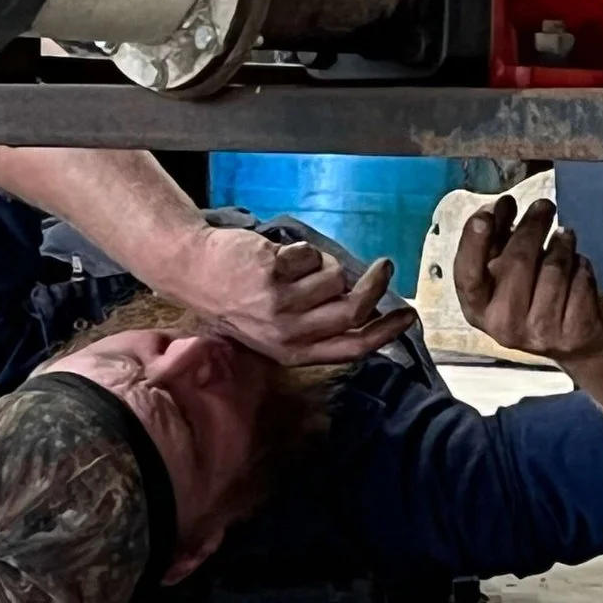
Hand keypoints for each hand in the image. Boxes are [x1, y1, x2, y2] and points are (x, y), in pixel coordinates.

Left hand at [175, 226, 416, 364]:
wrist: (194, 272)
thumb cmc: (236, 298)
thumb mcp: (274, 327)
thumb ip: (317, 324)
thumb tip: (367, 310)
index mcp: (293, 351)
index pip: (352, 347)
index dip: (386, 333)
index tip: (409, 317)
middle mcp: (288, 332)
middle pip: (354, 310)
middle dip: (376, 285)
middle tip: (383, 266)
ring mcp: (280, 303)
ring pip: (335, 277)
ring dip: (324, 265)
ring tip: (297, 266)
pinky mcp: (273, 273)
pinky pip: (312, 255)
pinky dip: (300, 250)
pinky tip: (275, 257)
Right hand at [454, 195, 602, 361]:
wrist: (579, 340)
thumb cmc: (535, 294)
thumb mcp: (507, 270)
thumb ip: (497, 238)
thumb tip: (501, 205)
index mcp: (478, 310)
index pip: (468, 276)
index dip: (474, 244)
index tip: (485, 215)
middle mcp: (504, 326)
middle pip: (517, 261)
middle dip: (532, 225)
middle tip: (544, 206)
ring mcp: (541, 333)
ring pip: (555, 267)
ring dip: (562, 243)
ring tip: (565, 239)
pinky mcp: (575, 332)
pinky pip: (581, 279)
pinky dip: (582, 264)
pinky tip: (578, 269)